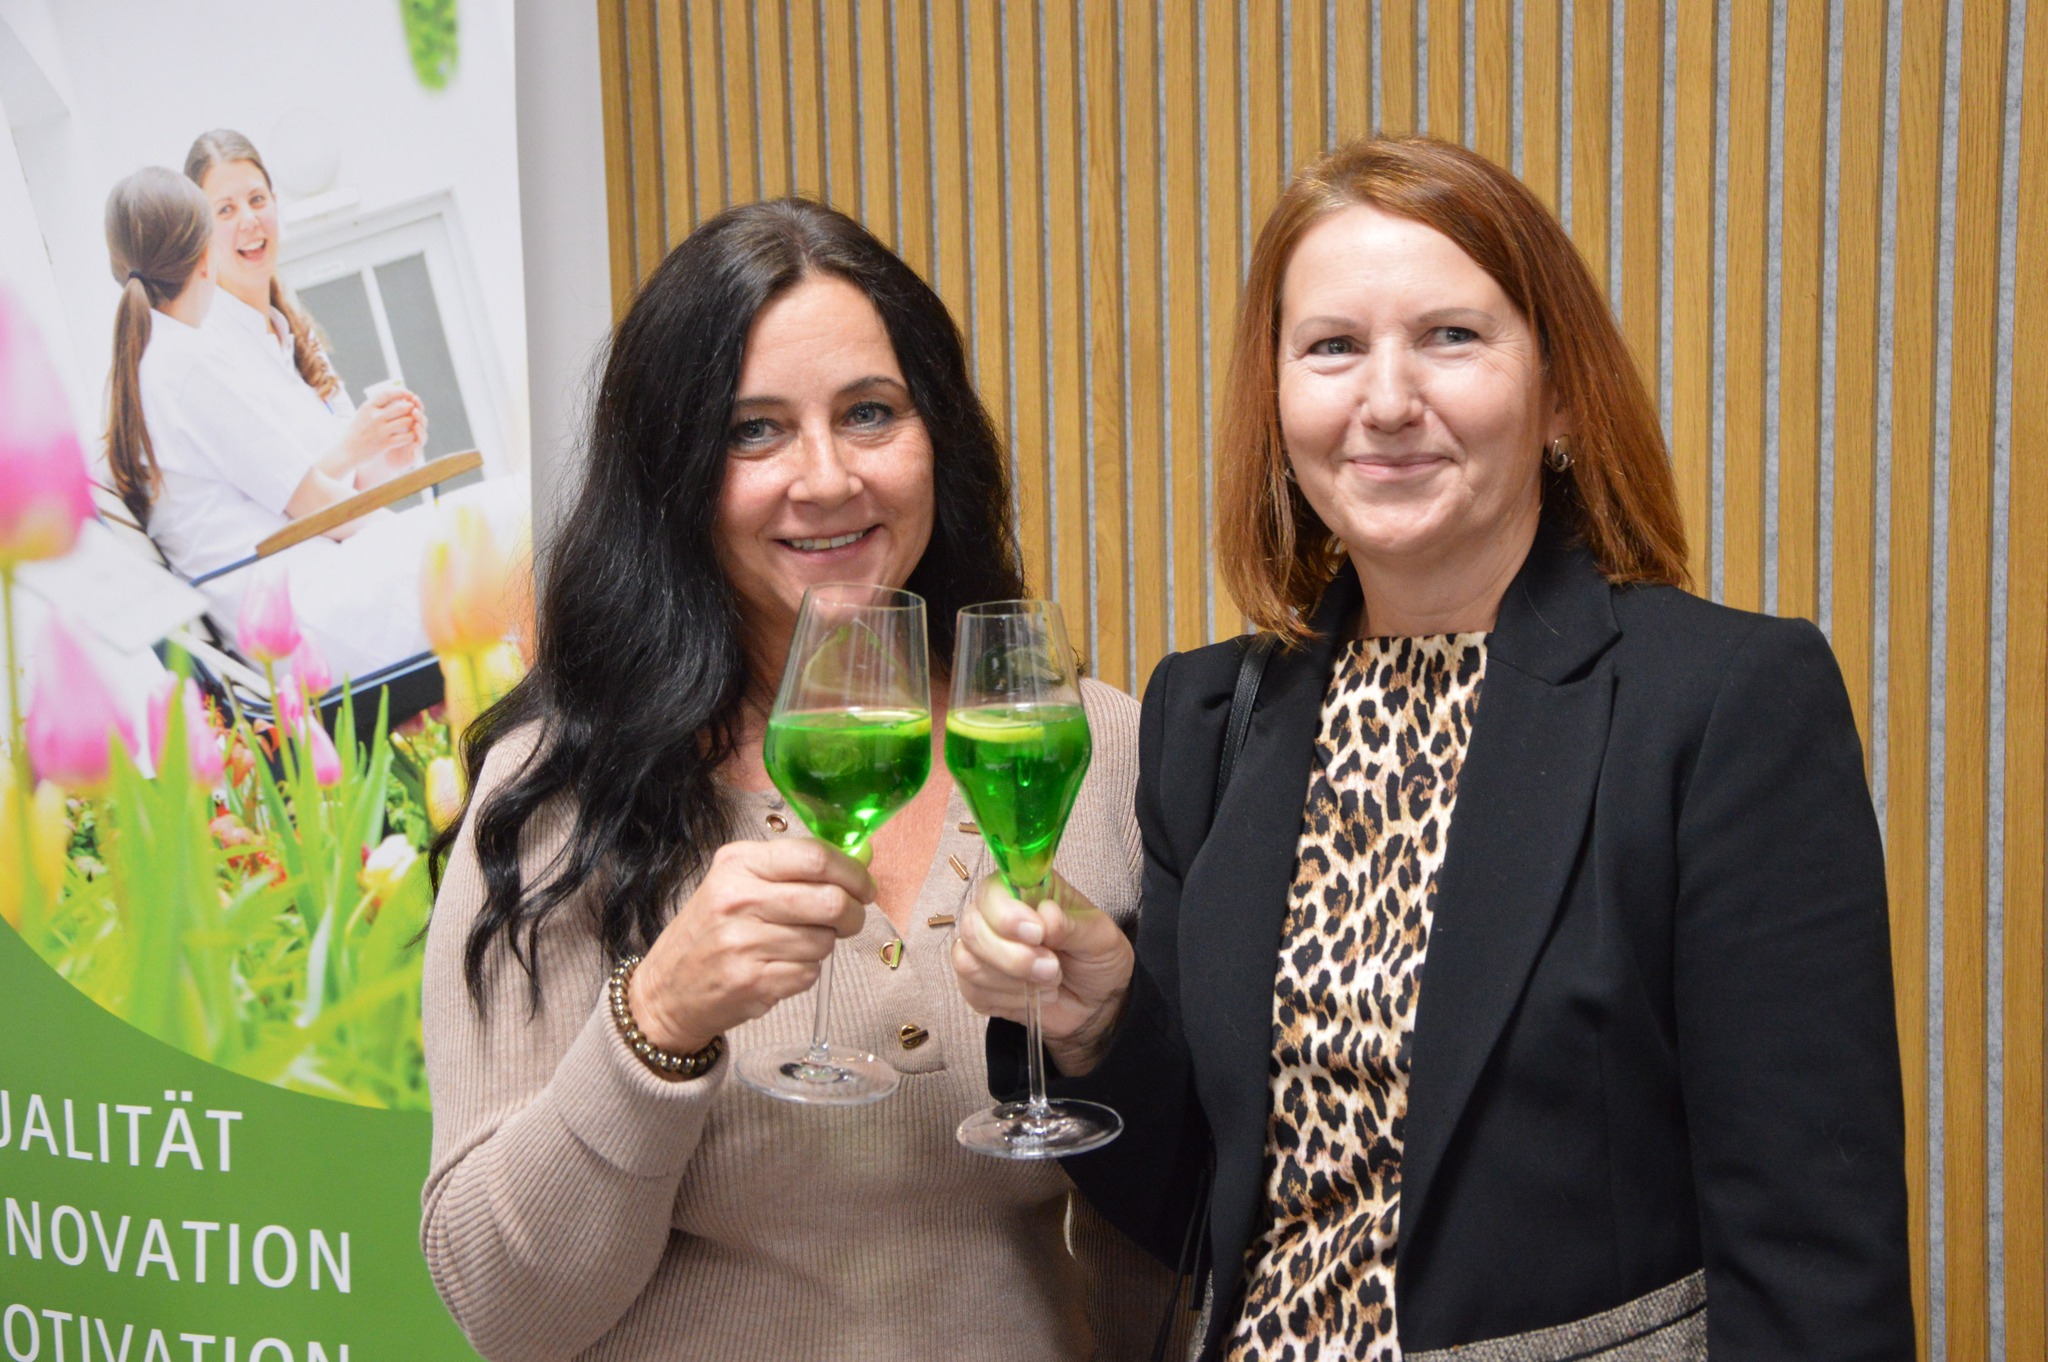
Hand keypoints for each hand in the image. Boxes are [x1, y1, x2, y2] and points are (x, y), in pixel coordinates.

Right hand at [334, 388, 422, 472]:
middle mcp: (374, 417)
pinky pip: (405, 437)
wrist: (347, 451)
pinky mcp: (385, 444)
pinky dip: (411, 435)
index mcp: (367, 407)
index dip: (401, 392)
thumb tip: (396, 397)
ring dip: (413, 422)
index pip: (387, 394)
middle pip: (401, 407)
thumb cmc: (357, 431)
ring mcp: (380, 431)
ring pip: (406, 421)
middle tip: (414, 410)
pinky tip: (411, 435)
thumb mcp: (362, 414)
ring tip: (413, 423)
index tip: (409, 394)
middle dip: (410, 408)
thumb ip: (376, 406)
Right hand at [626, 839, 873, 1055]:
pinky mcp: (753, 982)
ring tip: (796, 944)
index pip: (815, 857)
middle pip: (831, 901)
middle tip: (850, 918)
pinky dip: (805, 971)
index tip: (864, 885)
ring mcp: (744, 943)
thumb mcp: (737, 882)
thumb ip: (794, 869)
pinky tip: (779, 966)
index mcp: (739, 864)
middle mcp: (739, 900)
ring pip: (824, 941)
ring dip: (823, 945)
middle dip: (853, 913)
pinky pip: (809, 973)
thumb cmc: (710, 930)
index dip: (852, 872)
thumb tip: (860, 859)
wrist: (667, 989)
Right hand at [950, 873, 1132, 1076]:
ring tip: (1050, 981)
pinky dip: (1007, 998)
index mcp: (1026, 890)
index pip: (992, 890)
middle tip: (1052, 968)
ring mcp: (982, 949)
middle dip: (1013, 956)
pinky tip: (1031, 996)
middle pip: (973, 927)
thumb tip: (1046, 915)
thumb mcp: (1101, 938)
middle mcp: (995, 914)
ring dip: (1013, 979)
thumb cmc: (1096, 958)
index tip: (1037, 934)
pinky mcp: (976, 983)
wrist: (1095, 1002)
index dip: (1006, 913)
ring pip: (967, 960)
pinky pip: (972, 989)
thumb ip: (1073, 926)